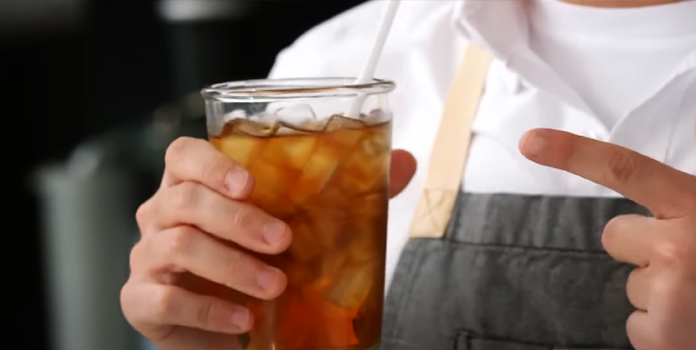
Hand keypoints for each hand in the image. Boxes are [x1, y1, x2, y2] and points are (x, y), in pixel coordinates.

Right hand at [120, 137, 415, 349]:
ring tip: (274, 285)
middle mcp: (163, 214)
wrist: (235, 323)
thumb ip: (346, 193)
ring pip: (176, 245)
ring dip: (231, 265)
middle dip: (237, 220)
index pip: (183, 154)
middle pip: (183, 199)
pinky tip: (243, 319)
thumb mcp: (303, 226)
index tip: (251, 184)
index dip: (211, 163)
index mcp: (195, 186)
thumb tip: (402, 161)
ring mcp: (148, 257)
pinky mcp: (143, 301)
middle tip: (282, 241)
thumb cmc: (261, 262)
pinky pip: (163, 298)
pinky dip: (208, 309)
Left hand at [520, 98, 695, 349]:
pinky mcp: (661, 339)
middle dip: (646, 245)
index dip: (572, 153)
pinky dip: (662, 327)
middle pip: (616, 235)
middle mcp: (679, 249)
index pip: (626, 169)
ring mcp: (668, 298)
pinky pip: (636, 325)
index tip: (530, 142)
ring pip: (631, 283)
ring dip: (660, 289)